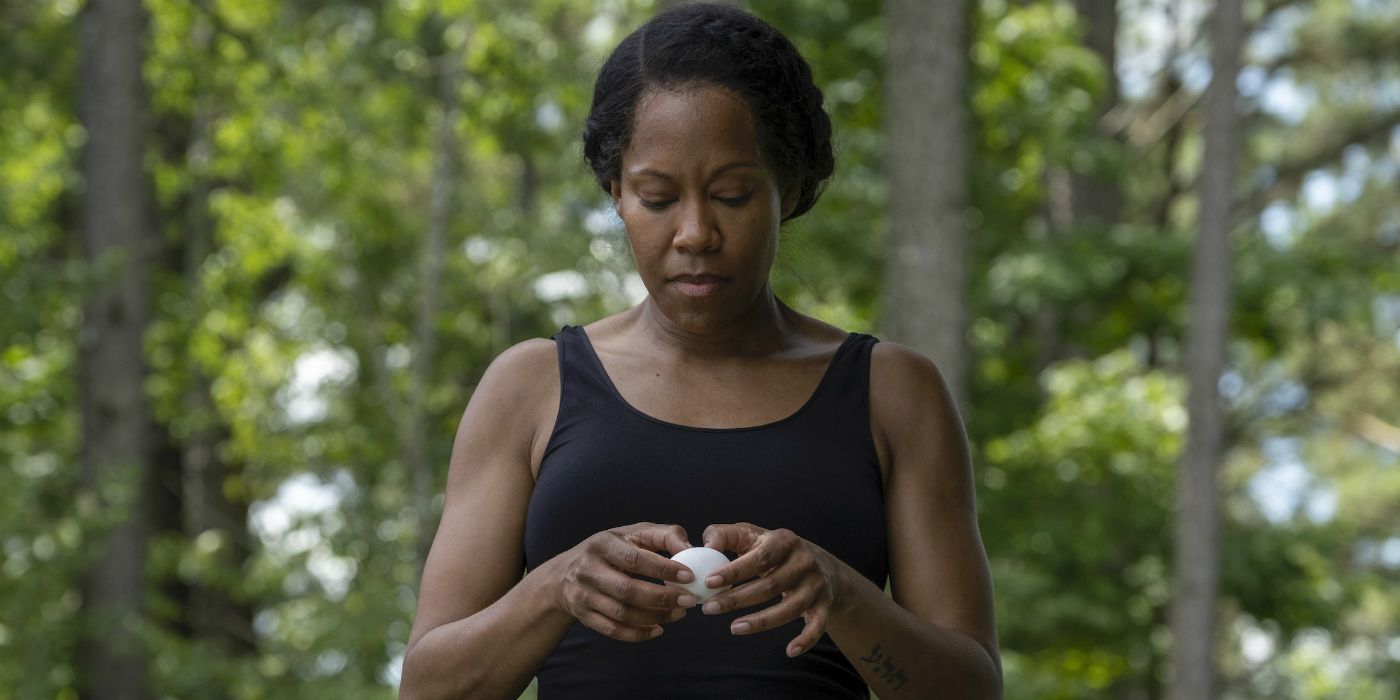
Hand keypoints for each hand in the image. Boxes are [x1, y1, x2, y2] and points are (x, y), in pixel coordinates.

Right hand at [551, 522, 697, 641]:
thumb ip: (665, 536)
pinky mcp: (583, 616)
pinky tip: (658, 629)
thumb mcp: (633, 534)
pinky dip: (638, 634)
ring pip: (622, 613)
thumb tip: (691, 550)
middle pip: (628, 590)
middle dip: (662, 598)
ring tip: (679, 613)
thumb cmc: (611, 550)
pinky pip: (613, 630)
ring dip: (655, 617)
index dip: (663, 568)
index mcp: (602, 544)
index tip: (689, 576)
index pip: (635, 559)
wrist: (564, 574)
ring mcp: (583, 595)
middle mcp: (588, 569)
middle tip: (688, 600)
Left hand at [700, 522, 848, 657]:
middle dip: (737, 599)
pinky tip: (789, 651)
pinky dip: (806, 640)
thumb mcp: (752, 535)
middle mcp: (804, 562)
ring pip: (790, 608)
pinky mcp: (824, 605)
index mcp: (784, 541)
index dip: (734, 570)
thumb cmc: (773, 549)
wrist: (822, 564)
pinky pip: (817, 626)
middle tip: (709, 608)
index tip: (708, 582)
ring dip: (761, 621)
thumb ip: (724, 535)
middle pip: (770, 585)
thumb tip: (706, 548)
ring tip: (734, 628)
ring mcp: (816, 585)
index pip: (759, 557)